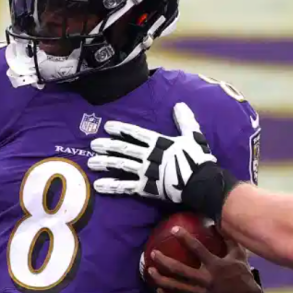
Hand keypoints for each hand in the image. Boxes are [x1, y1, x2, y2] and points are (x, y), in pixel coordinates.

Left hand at [88, 102, 217, 203]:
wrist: (201, 182)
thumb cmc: (198, 159)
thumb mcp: (194, 135)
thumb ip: (185, 121)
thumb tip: (179, 104)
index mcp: (158, 142)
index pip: (136, 133)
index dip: (121, 129)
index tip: (108, 126)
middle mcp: (148, 155)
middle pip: (124, 148)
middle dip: (107, 145)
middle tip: (93, 144)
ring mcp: (145, 172)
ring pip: (121, 165)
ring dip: (105, 163)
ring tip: (91, 162)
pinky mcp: (146, 188)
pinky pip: (125, 186)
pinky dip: (112, 186)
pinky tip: (98, 186)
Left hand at [145, 228, 261, 292]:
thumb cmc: (241, 274)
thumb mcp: (238, 255)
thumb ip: (228, 239)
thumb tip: (216, 222)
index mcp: (216, 266)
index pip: (197, 249)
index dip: (185, 238)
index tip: (174, 229)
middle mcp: (206, 280)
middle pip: (179, 270)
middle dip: (164, 261)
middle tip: (153, 253)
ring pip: (175, 287)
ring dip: (160, 279)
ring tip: (150, 271)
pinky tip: (158, 291)